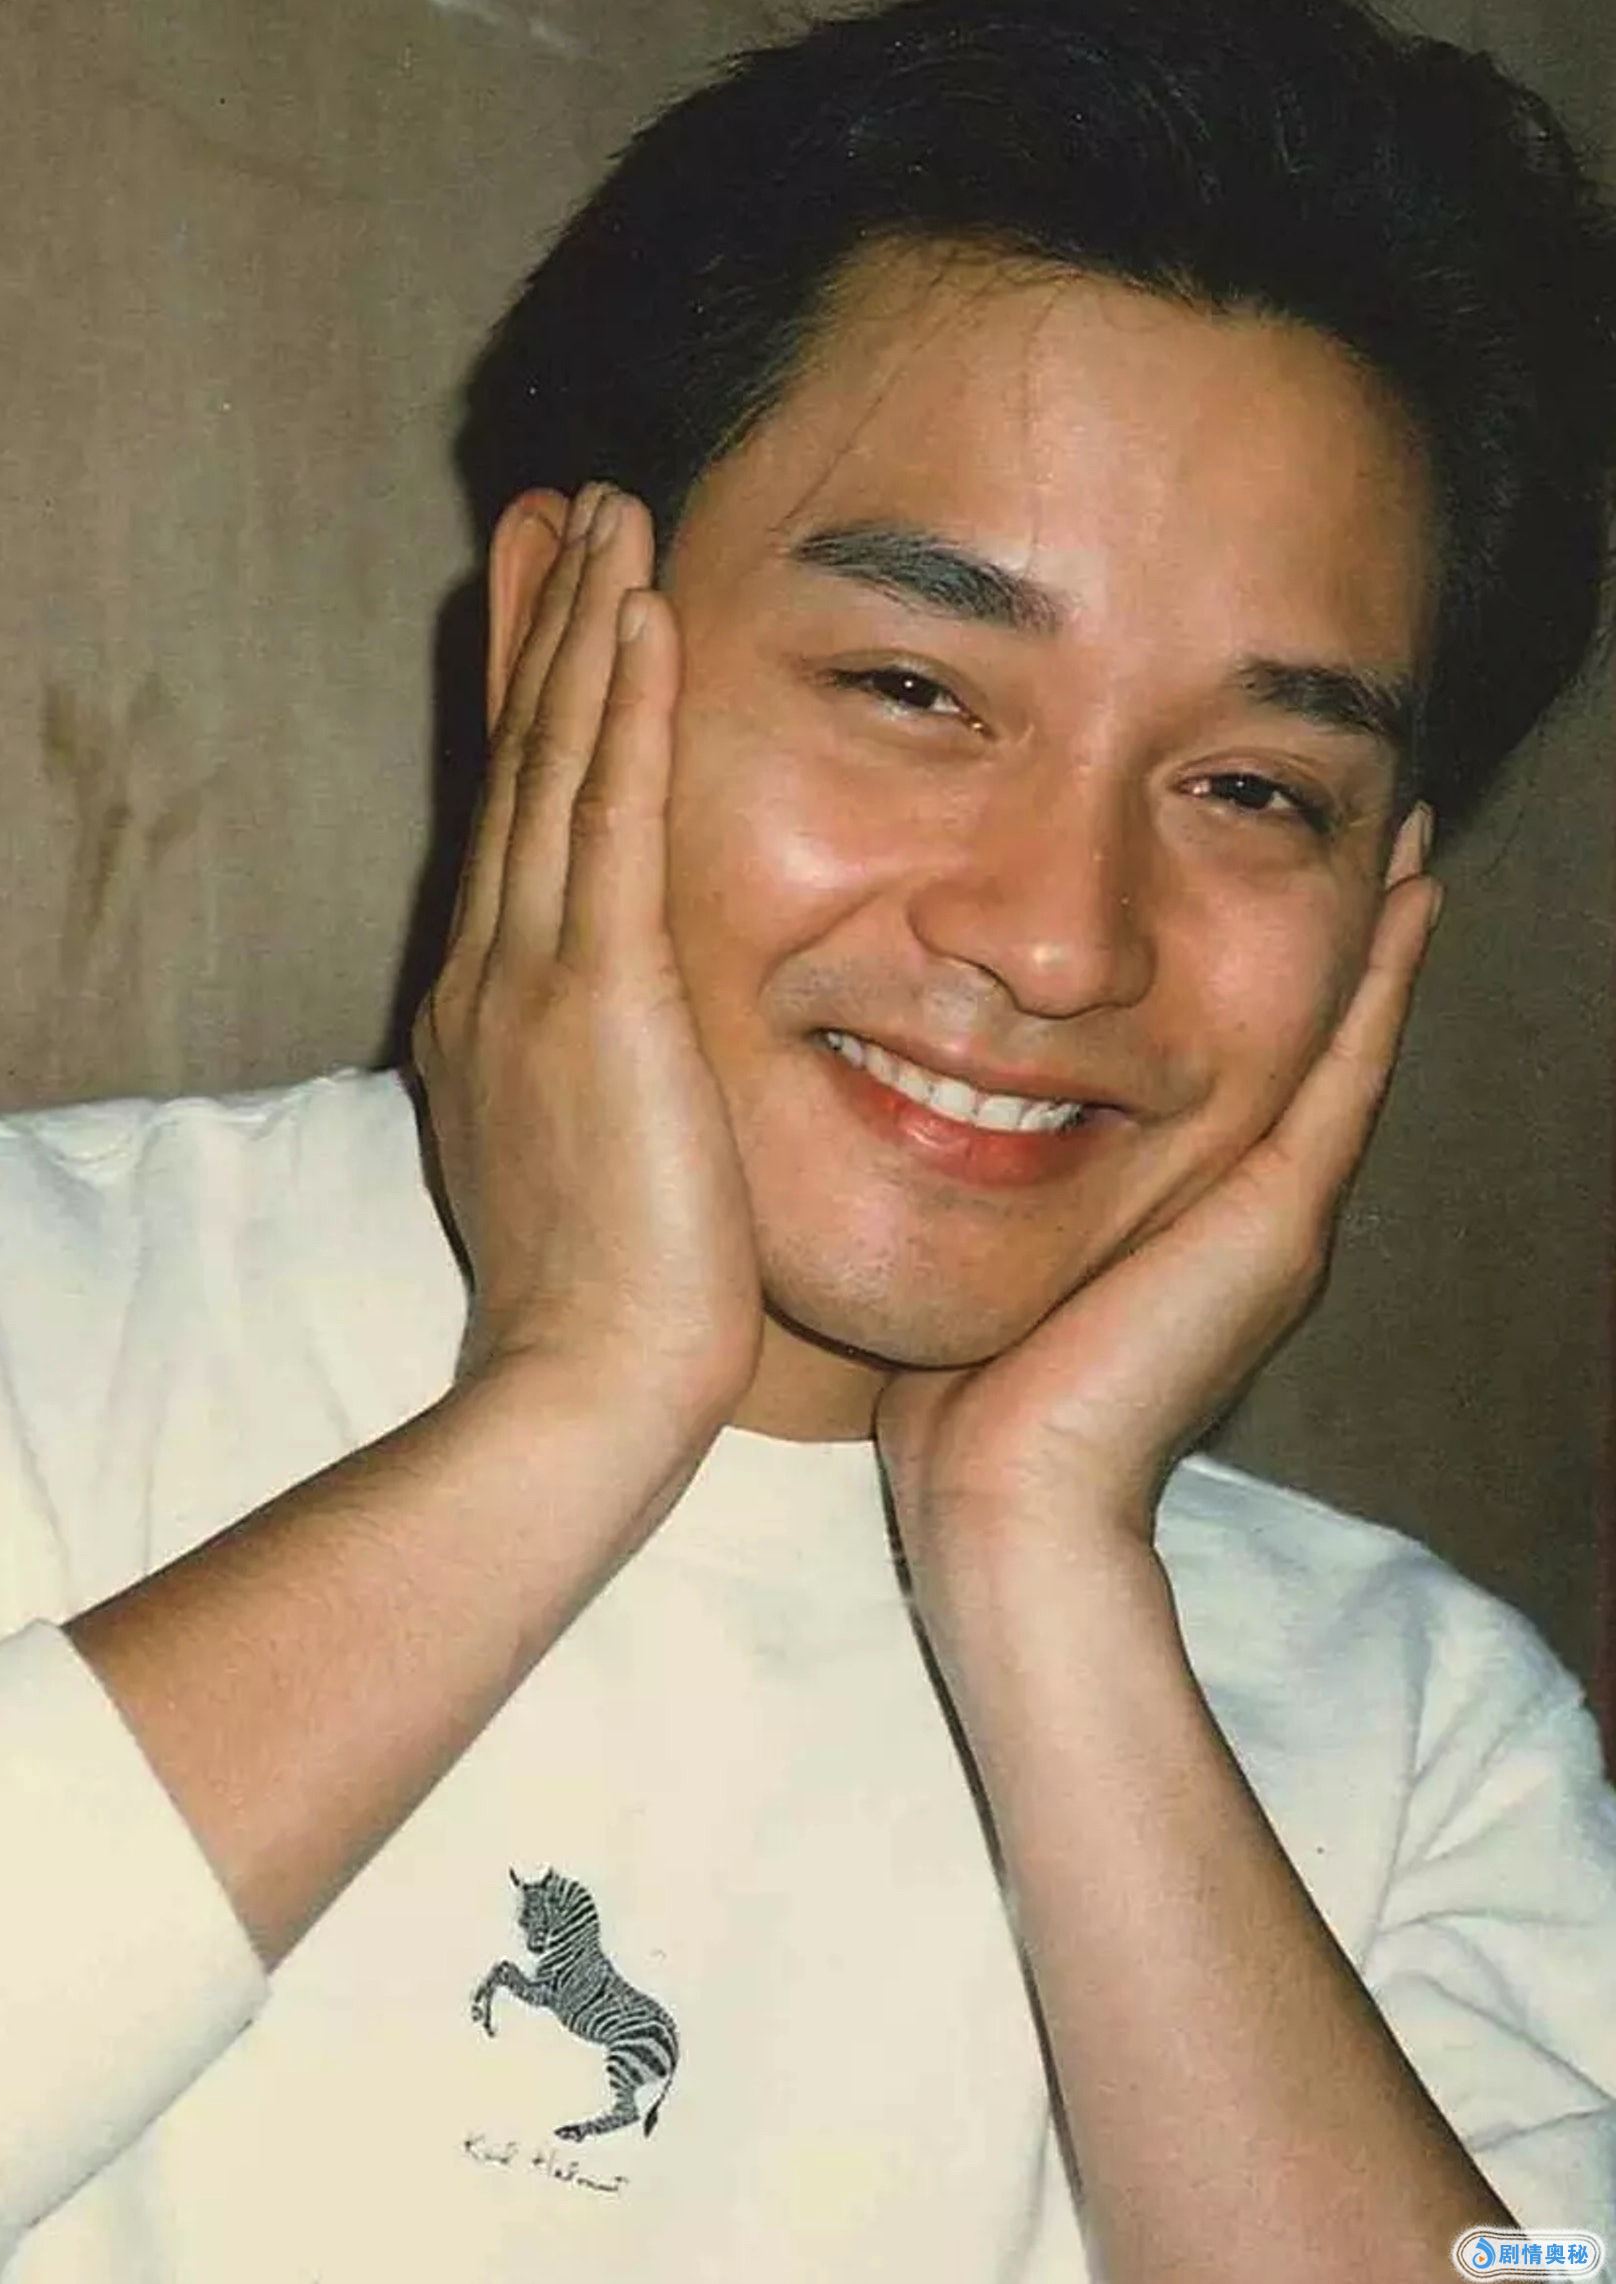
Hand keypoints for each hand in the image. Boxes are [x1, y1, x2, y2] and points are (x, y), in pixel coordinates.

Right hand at [414, 485, 762, 1444]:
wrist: (582, 1395)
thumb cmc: (606, 1316)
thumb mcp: (582, 1169)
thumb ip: (590, 1087)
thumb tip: (617, 1059)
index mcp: (492, 1010)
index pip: (519, 822)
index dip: (528, 701)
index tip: (549, 606)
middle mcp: (492, 970)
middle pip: (520, 761)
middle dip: (539, 625)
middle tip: (557, 507)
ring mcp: (532, 975)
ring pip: (555, 762)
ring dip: (581, 625)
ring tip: (606, 509)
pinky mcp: (597, 995)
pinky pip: (611, 815)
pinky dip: (621, 706)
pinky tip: (642, 607)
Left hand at [877, 871, 1442, 1570]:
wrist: (1005, 1501)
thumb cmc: (961, 1394)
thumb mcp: (976, 1245)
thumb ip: (972, 1172)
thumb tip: (912, 1090)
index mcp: (1178, 1210)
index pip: (1221, 1056)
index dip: (1245, 959)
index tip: (1254, 857)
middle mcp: (1244, 1207)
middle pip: (1297, 1038)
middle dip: (1329, 934)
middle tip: (1368, 819)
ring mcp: (1274, 1217)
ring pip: (1338, 1043)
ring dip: (1372, 937)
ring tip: (1401, 834)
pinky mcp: (1278, 1226)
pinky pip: (1340, 1078)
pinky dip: (1378, 990)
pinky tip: (1406, 903)